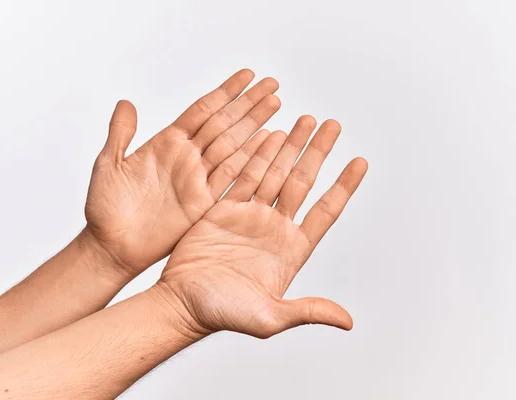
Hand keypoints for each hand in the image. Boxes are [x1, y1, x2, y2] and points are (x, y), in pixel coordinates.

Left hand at [84, 69, 280, 277]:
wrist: (111, 246)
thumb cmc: (105, 209)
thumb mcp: (108, 164)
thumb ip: (121, 133)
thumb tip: (126, 103)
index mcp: (166, 144)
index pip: (202, 111)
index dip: (226, 92)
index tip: (247, 76)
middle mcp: (187, 159)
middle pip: (224, 124)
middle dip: (249, 103)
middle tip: (273, 85)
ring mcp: (197, 180)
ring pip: (233, 146)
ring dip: (255, 125)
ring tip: (275, 105)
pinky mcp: (204, 204)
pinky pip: (232, 178)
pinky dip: (251, 160)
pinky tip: (267, 143)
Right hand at [154, 117, 367, 338]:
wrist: (183, 303)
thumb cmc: (224, 313)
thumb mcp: (270, 317)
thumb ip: (308, 311)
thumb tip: (347, 321)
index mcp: (291, 249)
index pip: (325, 210)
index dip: (344, 185)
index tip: (360, 161)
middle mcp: (274, 228)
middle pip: (302, 182)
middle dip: (317, 152)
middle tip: (331, 125)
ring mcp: (249, 215)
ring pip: (275, 173)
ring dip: (290, 147)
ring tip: (305, 121)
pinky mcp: (223, 209)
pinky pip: (243, 176)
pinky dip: (257, 155)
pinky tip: (270, 136)